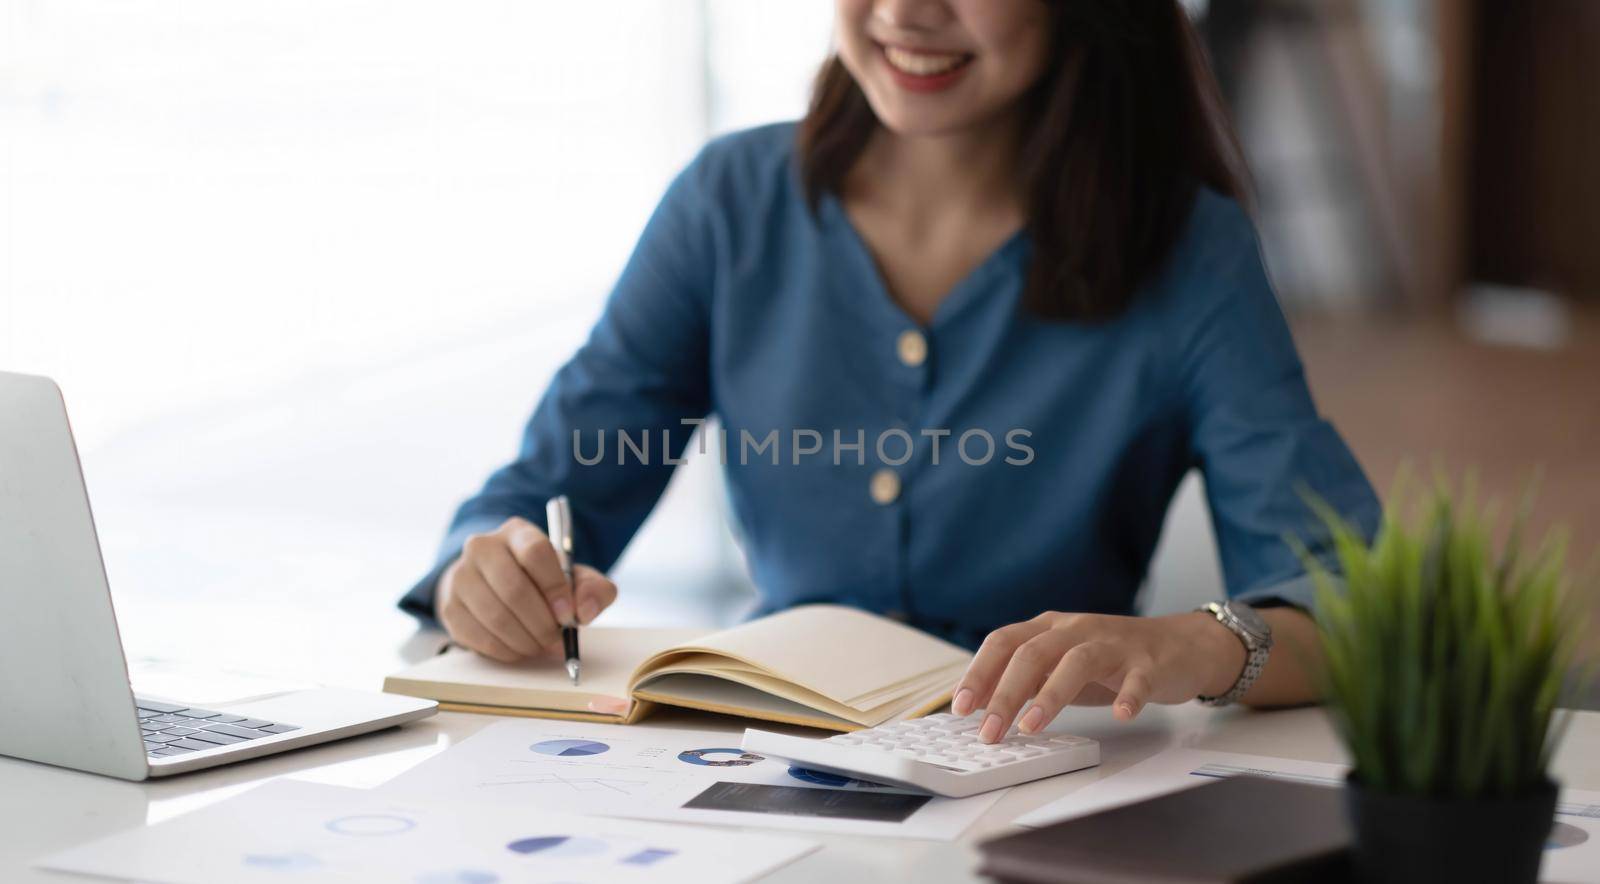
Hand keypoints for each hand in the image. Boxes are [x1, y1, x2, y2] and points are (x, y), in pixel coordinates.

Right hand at [435, 517, 617, 662]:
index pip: (535, 552)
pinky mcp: (450, 606)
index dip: (555, 587)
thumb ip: (593, 590)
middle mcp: (482, 547)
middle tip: (557, 640)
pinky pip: (480, 637)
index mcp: (517, 533)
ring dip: (526, 641)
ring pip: (496, 617)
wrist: (494, 585)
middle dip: (542, 624)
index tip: (568, 615)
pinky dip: (506, 651)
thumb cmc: (541, 581)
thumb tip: (584, 611)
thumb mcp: (574, 578)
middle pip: (514, 589)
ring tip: (541, 645)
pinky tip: (520, 648)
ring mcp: (461, 576)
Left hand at [952, 611, 1245, 741]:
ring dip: (1051, 695)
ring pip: (1077, 661)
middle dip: (1005, 693)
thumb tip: (981, 707)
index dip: (979, 673)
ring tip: (1032, 727)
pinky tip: (1121, 716)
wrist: (1178, 644)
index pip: (1003, 642)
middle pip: (1032, 653)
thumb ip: (1027, 680)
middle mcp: (1076, 630)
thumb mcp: (1061, 665)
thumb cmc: (1111, 659)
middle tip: (989, 732)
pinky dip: (1129, 697)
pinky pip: (1138, 678)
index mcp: (1049, 629)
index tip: (959, 708)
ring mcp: (1114, 644)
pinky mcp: (1149, 662)